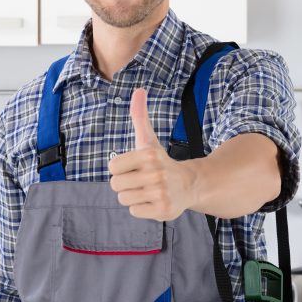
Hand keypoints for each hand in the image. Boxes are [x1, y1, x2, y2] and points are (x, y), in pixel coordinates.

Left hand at [109, 88, 196, 220]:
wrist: (189, 184)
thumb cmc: (160, 161)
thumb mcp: (148, 139)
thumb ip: (140, 116)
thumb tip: (139, 90)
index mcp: (148, 154)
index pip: (112, 167)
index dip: (120, 168)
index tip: (134, 166)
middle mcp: (156, 174)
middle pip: (116, 185)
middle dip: (125, 184)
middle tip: (141, 180)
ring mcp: (160, 193)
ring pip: (124, 199)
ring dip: (132, 196)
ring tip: (147, 190)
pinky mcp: (163, 210)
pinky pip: (134, 211)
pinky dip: (141, 208)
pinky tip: (153, 201)